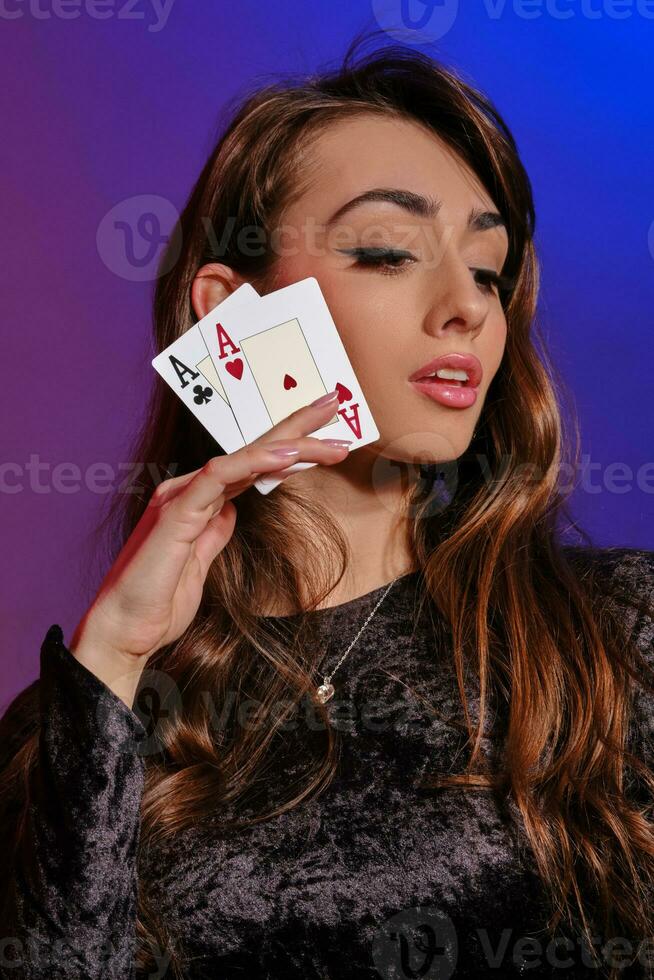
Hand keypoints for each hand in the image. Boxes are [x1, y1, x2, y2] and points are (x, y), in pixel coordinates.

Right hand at [70, 390, 349, 669]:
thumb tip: (232, 511)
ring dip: (290, 444)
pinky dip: (253, 462)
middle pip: (254, 450)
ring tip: (330, 441)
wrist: (126, 630)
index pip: (253, 463)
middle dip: (297, 426)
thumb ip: (216, 531)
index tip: (329, 433)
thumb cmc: (161, 599)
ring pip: (243, 457)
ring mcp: (182, 497)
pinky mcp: (176, 513)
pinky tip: (286, 455)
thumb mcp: (203, 561)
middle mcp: (191, 489)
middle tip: (334, 402)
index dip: (291, 444)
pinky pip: (218, 477)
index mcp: (200, 499)